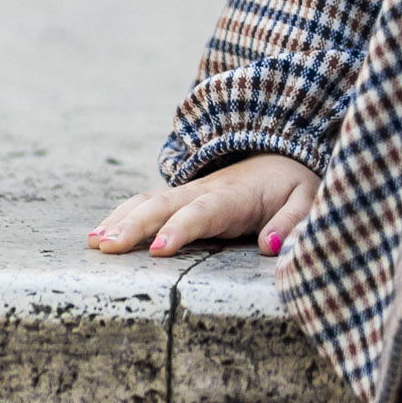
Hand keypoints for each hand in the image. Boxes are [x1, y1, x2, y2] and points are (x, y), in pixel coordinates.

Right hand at [87, 155, 319, 260]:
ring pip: (148, 202)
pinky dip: (121, 216)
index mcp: (235, 196)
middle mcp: (205, 191)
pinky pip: (147, 205)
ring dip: (120, 220)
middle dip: (134, 226)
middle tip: (106, 248)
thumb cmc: (295, 184)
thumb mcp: (307, 199)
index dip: (180, 229)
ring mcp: (190, 193)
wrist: (286, 153)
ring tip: (94, 243)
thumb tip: (270, 246)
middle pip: (164, 206)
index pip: (203, 212)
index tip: (159, 249)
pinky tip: (99, 236)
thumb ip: (292, 222)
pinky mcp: (183, 199)